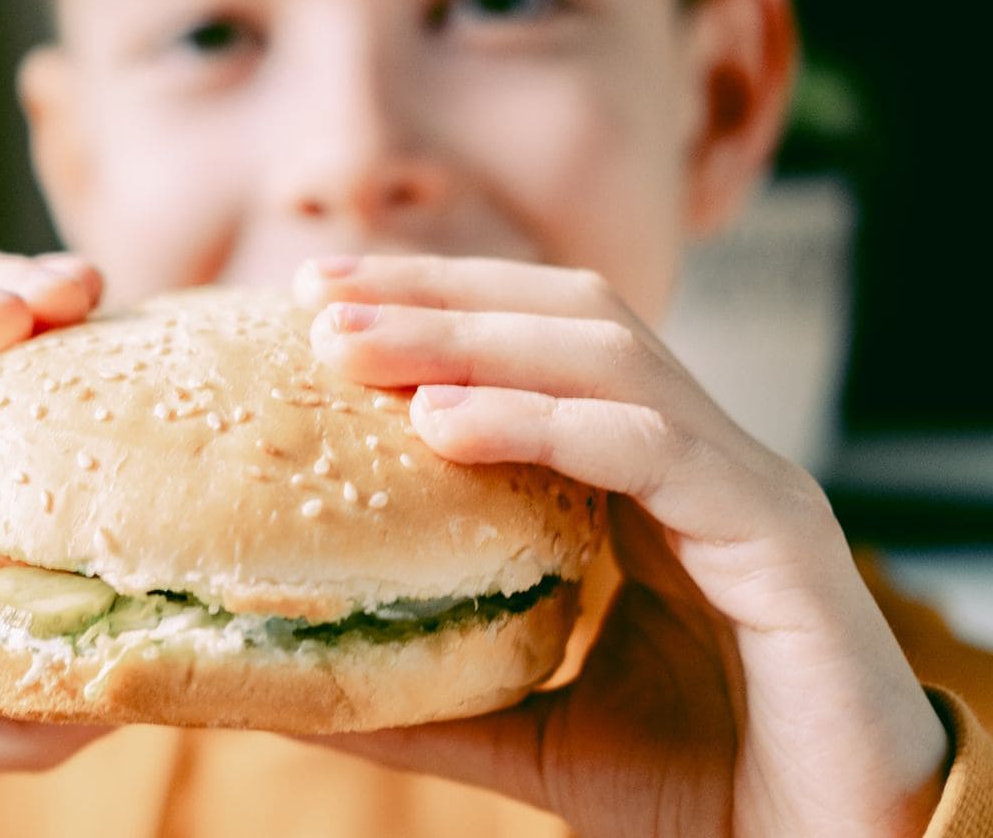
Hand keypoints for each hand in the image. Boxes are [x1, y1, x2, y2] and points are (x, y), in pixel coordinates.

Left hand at [293, 254, 948, 837]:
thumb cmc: (698, 794)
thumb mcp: (529, 732)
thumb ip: (434, 693)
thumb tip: (305, 685)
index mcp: (643, 479)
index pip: (535, 343)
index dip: (431, 304)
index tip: (312, 300)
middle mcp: (696, 458)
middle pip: (565, 317)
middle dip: (437, 294)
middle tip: (314, 295)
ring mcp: (742, 485)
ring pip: (606, 357)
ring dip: (467, 338)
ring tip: (351, 346)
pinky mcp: (777, 535)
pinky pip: (654, 447)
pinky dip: (543, 422)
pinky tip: (442, 422)